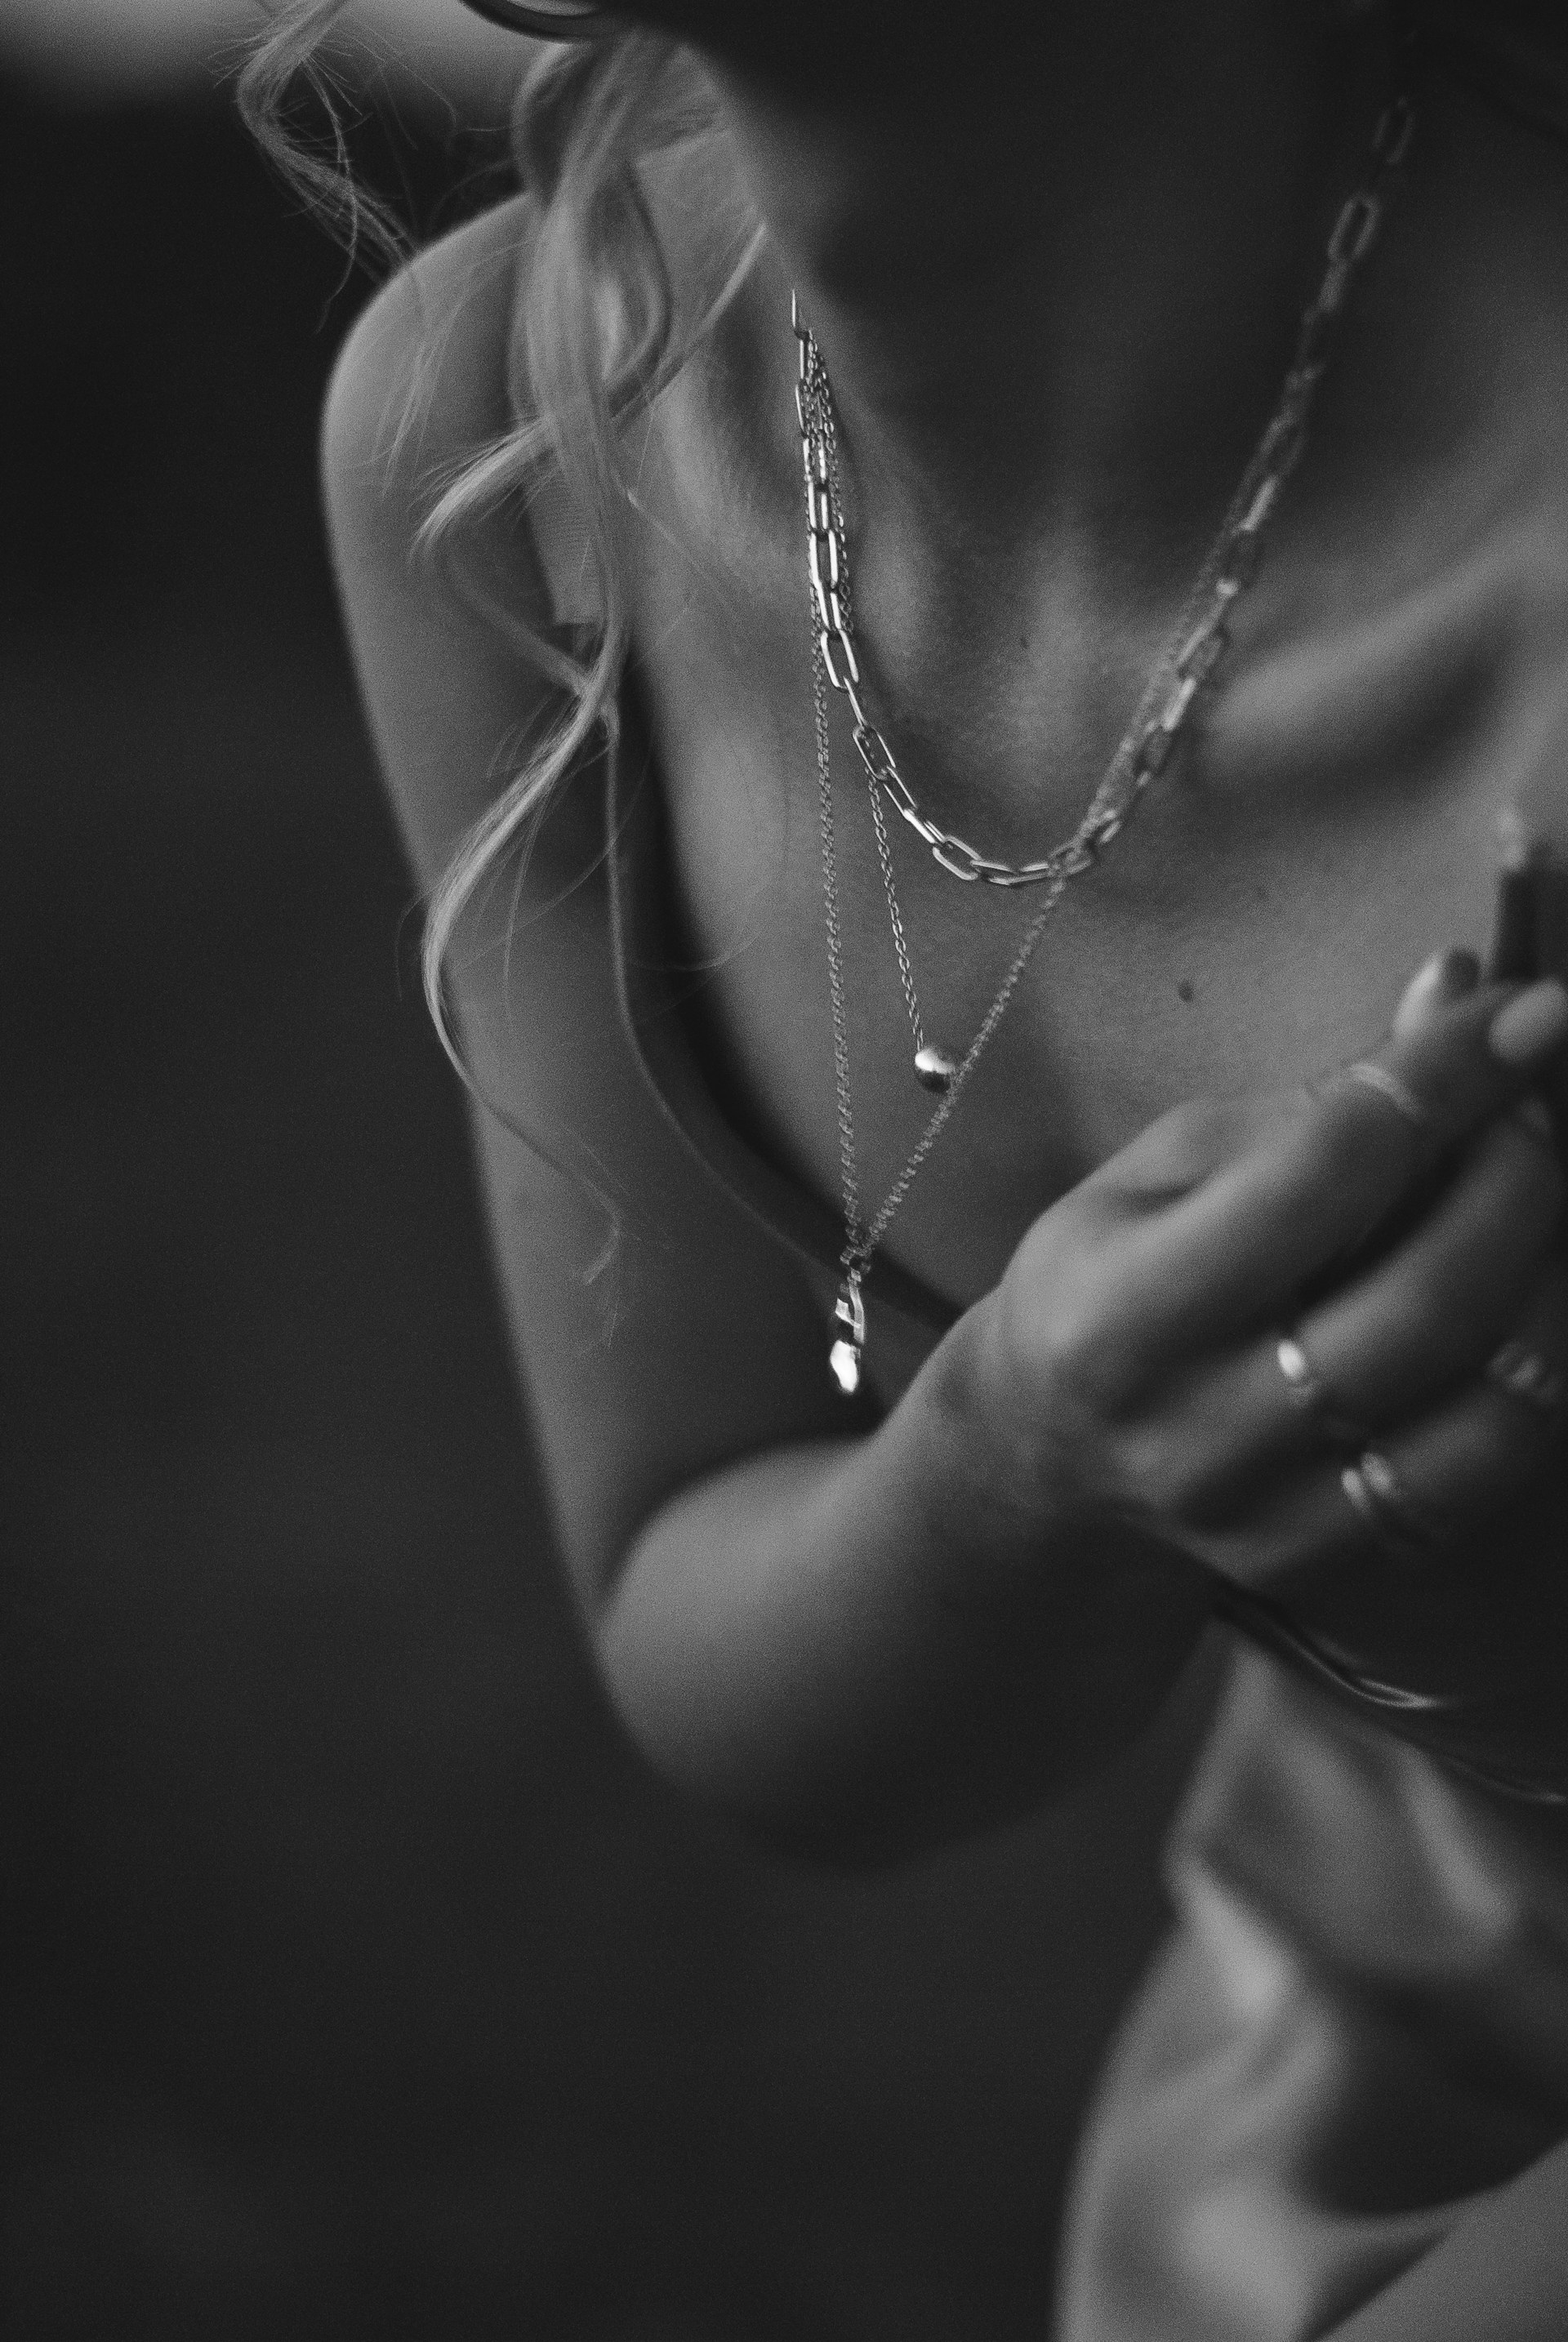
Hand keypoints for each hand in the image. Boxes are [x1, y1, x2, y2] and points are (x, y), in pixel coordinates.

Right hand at [979, 953, 1566, 1603]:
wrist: (1049, 1464)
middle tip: (1548, 1096)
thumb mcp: (1165, 1169)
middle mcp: (1198, 1435)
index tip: (1528, 1008)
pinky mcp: (1340, 1563)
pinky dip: (1538, 1368)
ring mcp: (1277, 1520)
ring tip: (1549, 1190)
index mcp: (1122, 1314)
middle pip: (1426, 1299)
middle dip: (1523, 1172)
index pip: (1325, 1174)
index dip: (1446, 1078)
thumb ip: (1319, 1098)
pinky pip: (1491, 1470)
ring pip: (1485, 1405)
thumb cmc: (1109, 1281)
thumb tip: (1462, 987)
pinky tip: (1532, 1292)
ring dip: (1552, 1273)